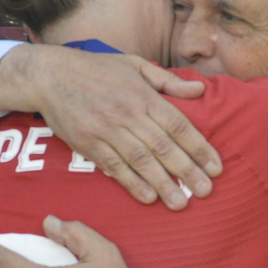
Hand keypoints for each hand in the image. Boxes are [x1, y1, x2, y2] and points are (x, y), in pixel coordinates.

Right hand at [0, 46, 222, 207]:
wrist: (51, 75)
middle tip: (206, 192)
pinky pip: (113, 167)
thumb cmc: (97, 69)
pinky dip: (131, 183)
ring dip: (162, 183)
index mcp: (143, 95)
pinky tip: (148, 198)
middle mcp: (128, 113)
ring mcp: (107, 130)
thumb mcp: (134, 64)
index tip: (216, 167)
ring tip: (181, 203)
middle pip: (163, 146)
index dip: (199, 147)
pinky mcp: (88, 143)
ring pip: (140, 160)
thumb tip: (200, 90)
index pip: (178, 125)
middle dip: (187, 171)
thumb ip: (167, 81)